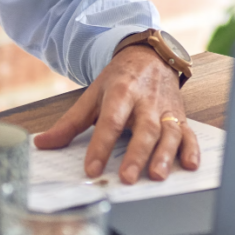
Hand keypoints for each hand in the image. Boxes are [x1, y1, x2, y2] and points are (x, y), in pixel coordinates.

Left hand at [32, 43, 199, 184]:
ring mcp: (166, 109)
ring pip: (169, 132)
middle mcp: (146, 101)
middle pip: (144, 128)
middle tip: (127, 177)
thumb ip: (70, 123)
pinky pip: (189, 133)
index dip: (101, 146)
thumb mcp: (93, 96)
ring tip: (157, 175)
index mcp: (122, 92)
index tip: (92, 169)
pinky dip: (192, 149)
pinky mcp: (180, 117)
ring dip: (165, 154)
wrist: (151, 56)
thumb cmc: (121, 80)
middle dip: (137, 154)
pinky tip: (190, 165)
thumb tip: (42, 143)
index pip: (110, 121)